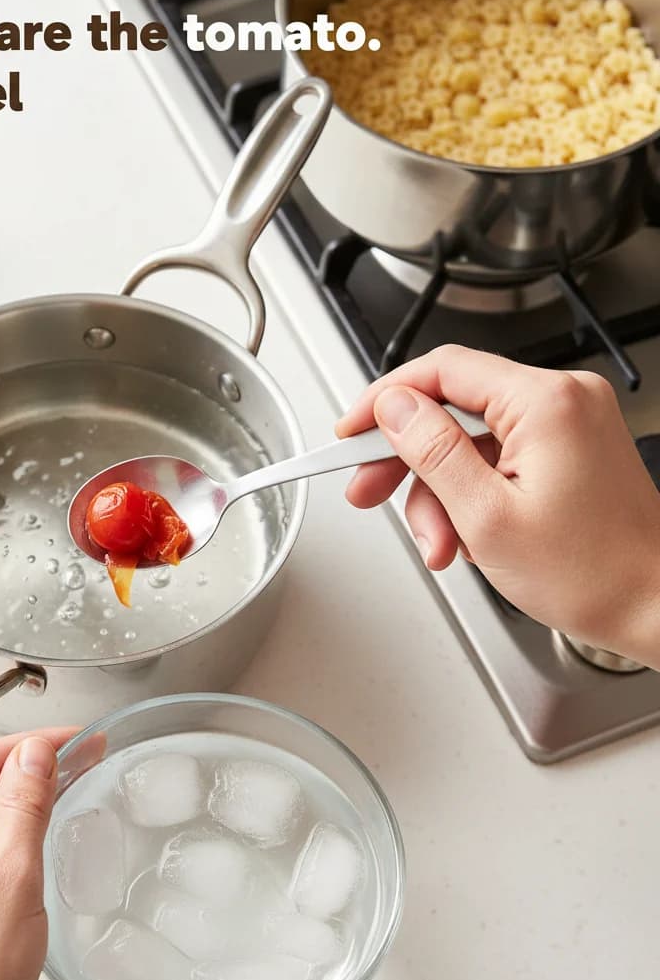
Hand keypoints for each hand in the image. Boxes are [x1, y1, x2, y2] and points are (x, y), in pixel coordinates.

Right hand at [336, 345, 659, 667]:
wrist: (657, 608)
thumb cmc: (594, 574)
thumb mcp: (486, 517)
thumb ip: (431, 451)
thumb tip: (393, 406)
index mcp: (545, 403)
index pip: (441, 371)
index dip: (384, 399)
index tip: (350, 430)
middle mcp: (561, 401)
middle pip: (451, 407)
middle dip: (407, 458)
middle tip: (368, 489)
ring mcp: (566, 424)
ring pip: (468, 440)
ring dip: (439, 492)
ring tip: (438, 544)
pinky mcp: (566, 448)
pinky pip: (495, 457)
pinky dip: (469, 494)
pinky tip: (464, 535)